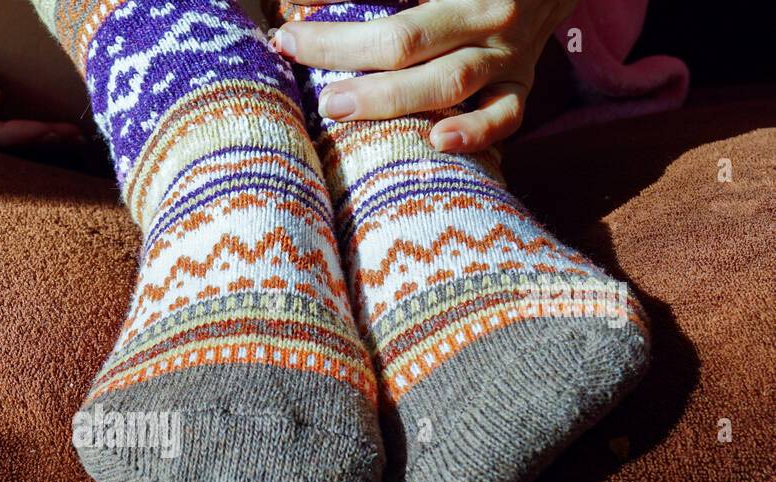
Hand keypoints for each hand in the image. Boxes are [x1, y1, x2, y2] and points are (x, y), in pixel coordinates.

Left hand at [271, 0, 579, 150]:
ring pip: (448, 79)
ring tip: (335, 106)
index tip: (288, 17)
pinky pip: (503, 116)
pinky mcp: (520, 88)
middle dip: (343, 48)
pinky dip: (474, 132)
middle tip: (293, 51)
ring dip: (389, 98)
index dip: (334, 7)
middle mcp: (483, 12)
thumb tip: (297, 2)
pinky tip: (437, 142)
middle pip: (407, 37)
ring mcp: (505, 54)